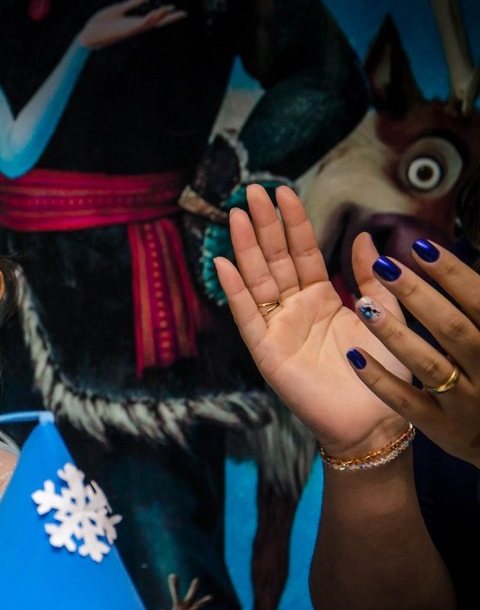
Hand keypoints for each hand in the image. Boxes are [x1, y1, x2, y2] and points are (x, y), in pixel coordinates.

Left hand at [78, 0, 185, 49]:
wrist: (88, 34)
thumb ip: (134, 2)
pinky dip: (145, 20)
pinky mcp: (122, 30)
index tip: (179, 10)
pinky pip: (137, 25)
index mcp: (135, 22)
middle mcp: (135, 27)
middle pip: (156, 23)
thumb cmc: (102, 23)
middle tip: (184, 13)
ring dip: (158, 16)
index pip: (154, 18)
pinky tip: (152, 14)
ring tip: (169, 8)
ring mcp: (129, 30)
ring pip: (148, 23)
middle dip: (169, 19)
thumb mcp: (120, 8)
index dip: (166, 15)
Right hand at [213, 185, 408, 457]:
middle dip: (264, 224)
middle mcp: (294, 309)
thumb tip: (362, 236)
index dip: (293, 222)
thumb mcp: (384, 314)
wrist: (373, 420)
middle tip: (252, 190)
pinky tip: (224, 265)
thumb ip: (371, 277)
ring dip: (246, 248)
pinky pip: (247, 316)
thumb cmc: (381, 373)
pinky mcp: (267, 351)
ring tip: (238, 215)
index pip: (303, 251)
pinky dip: (235, 291)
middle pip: (275, 259)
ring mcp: (277, 328)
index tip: (283, 192)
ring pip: (258, 280)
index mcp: (321, 298)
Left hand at [342, 240, 479, 465]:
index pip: (479, 302)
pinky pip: (407, 402)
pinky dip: (380, 380)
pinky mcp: (439, 425)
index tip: (420, 248)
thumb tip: (434, 254)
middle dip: (418, 296)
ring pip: (429, 365)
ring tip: (362, 306)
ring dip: (395, 334)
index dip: (453, 275)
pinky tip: (353, 357)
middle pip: (453, 328)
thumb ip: (470, 300)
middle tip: (383, 266)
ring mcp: (463, 400)